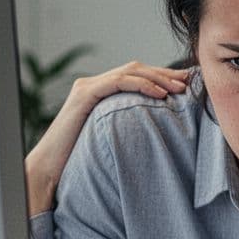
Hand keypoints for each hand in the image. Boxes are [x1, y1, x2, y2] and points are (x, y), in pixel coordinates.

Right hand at [26, 61, 189, 215]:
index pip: (136, 76)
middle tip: (189, 81)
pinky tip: (160, 95)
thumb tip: (159, 130)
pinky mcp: (84, 94)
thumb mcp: (112, 138)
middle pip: (136, 69)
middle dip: (165, 74)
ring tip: (179, 89)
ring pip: (130, 71)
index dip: (162, 77)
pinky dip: (141, 85)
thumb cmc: (80, 160)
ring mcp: (87, 86)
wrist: (49, 169)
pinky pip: (118, 82)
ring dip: (158, 78)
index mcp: (100, 91)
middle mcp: (92, 84)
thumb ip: (128, 126)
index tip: (186, 84)